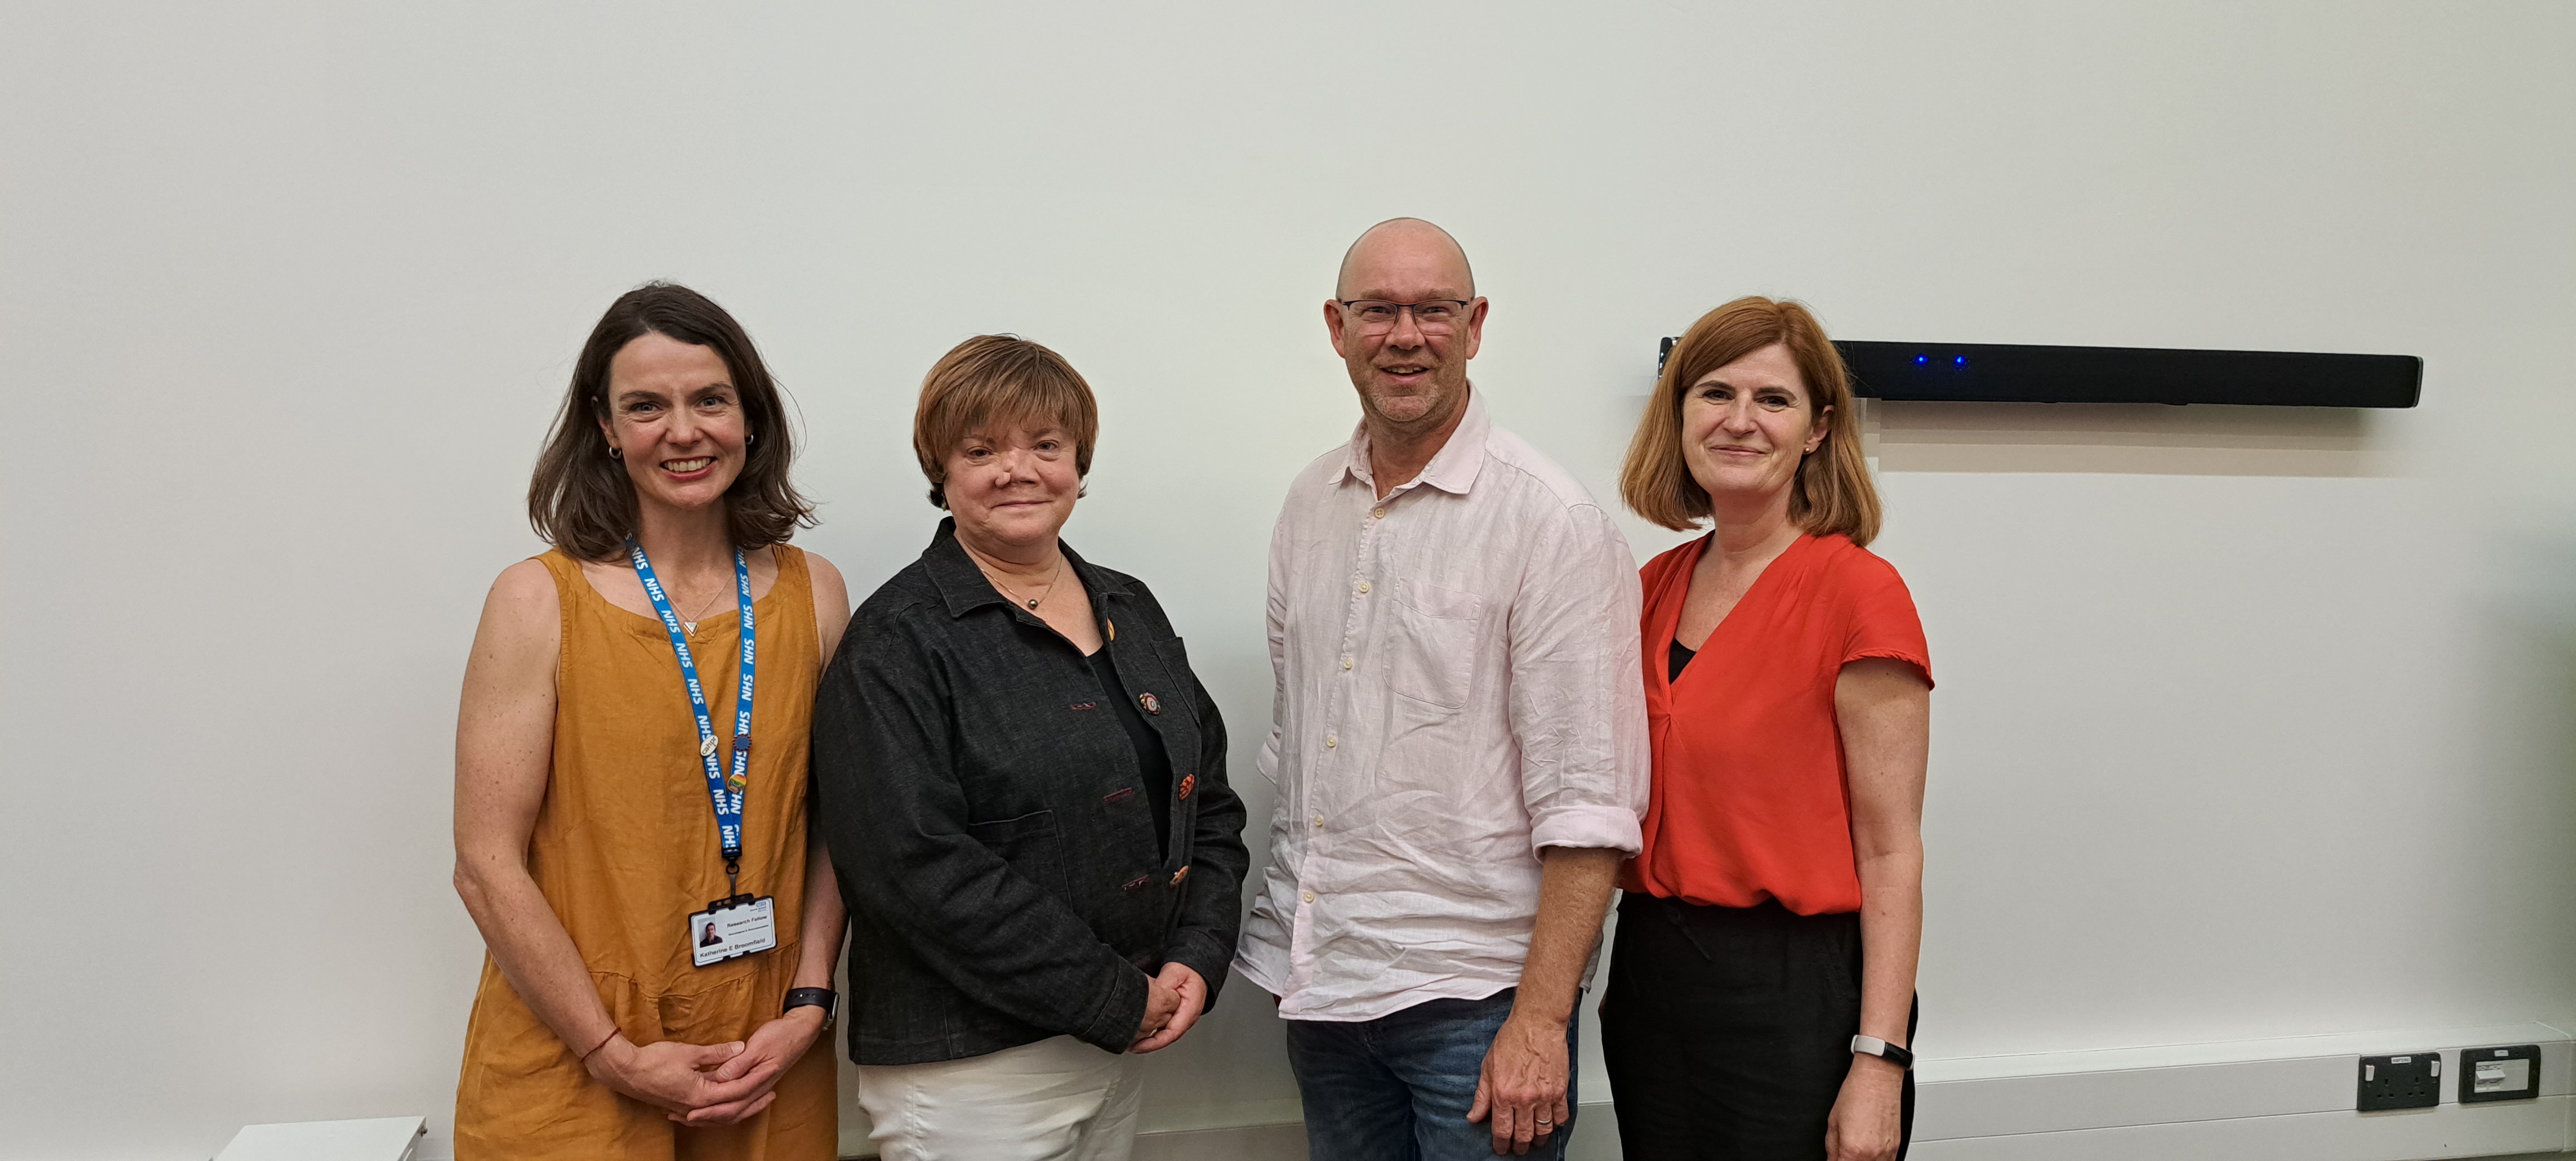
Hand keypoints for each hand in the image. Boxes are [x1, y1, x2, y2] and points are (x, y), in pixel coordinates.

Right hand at [584, 1034, 759, 1115]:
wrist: (625, 1071)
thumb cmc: (654, 1060)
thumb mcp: (689, 1052)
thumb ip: (716, 1053)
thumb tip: (740, 1048)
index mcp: (701, 1094)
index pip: (737, 1090)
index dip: (756, 1081)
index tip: (771, 1073)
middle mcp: (695, 1107)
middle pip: (732, 1109)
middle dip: (753, 1102)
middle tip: (772, 1094)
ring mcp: (686, 1108)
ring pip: (719, 1114)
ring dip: (738, 1108)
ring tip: (754, 1100)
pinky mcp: (679, 1106)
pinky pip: (706, 1113)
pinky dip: (720, 1111)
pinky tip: (724, 1104)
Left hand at [667, 1007, 827, 1125]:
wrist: (801, 1032)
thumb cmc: (781, 1035)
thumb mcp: (758, 1045)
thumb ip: (739, 1063)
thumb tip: (721, 1077)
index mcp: (758, 1080)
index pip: (732, 1102)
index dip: (710, 1109)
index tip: (690, 1112)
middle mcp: (759, 1089)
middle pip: (732, 1111)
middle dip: (708, 1116)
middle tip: (686, 1117)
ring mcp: (759, 1087)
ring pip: (736, 1110)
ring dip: (715, 1115)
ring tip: (695, 1116)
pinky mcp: (758, 1084)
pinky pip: (740, 1103)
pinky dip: (725, 1108)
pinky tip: (715, 1105)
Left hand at [1131, 963, 1207, 1052]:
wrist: (1196, 971)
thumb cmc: (1189, 972)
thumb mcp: (1175, 973)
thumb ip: (1163, 986)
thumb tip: (1152, 997)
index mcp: (1190, 1010)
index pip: (1173, 1032)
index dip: (1155, 1042)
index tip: (1140, 1046)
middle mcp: (1186, 1019)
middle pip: (1166, 1037)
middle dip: (1147, 1045)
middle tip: (1129, 1044)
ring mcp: (1180, 1019)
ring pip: (1163, 1035)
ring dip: (1147, 1041)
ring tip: (1130, 1041)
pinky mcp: (1174, 1017)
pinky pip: (1162, 1029)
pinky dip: (1150, 1033)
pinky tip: (1138, 1032)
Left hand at [1466, 1012, 1568, 1155]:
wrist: (1537, 1023)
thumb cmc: (1513, 1039)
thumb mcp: (1488, 1067)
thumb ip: (1481, 1096)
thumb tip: (1474, 1116)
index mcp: (1503, 1094)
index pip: (1501, 1130)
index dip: (1500, 1144)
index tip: (1501, 1147)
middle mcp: (1524, 1098)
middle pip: (1523, 1135)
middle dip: (1519, 1146)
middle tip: (1517, 1148)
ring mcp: (1544, 1096)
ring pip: (1543, 1130)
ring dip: (1538, 1139)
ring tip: (1534, 1140)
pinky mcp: (1560, 1091)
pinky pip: (1560, 1117)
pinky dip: (1556, 1124)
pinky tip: (1550, 1124)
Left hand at [1825, 1054, 1904, 1160]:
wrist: (1878, 1078)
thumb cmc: (1856, 1093)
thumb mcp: (1833, 1122)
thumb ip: (1832, 1147)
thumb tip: (1832, 1159)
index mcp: (1853, 1150)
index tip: (1834, 1158)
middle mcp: (1872, 1155)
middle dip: (1848, 1160)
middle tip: (1844, 1152)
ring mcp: (1887, 1153)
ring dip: (1862, 1160)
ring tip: (1857, 1148)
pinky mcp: (1897, 1147)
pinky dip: (1876, 1159)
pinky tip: (1869, 1149)